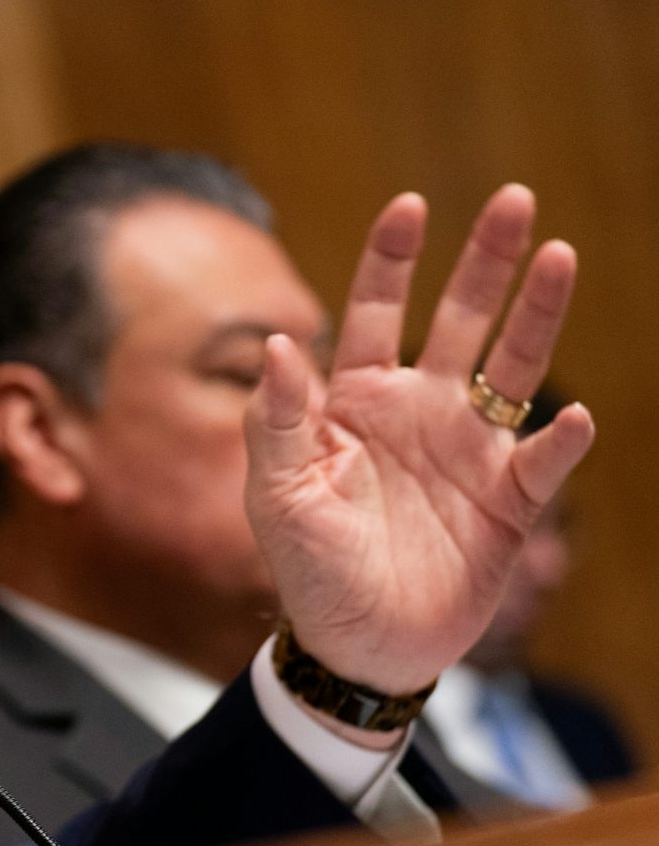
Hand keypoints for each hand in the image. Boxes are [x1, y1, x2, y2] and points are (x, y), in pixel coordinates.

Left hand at [244, 184, 595, 695]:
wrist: (355, 645)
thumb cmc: (308, 567)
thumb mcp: (275, 494)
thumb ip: (275, 421)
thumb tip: (278, 344)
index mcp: (356, 403)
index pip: (372, 314)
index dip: (391, 261)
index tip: (410, 206)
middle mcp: (419, 412)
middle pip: (458, 320)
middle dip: (485, 262)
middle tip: (515, 199)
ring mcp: (468, 451)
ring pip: (512, 367)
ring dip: (536, 316)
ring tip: (560, 256)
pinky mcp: (507, 502)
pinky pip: (542, 461)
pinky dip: (560, 439)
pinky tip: (569, 414)